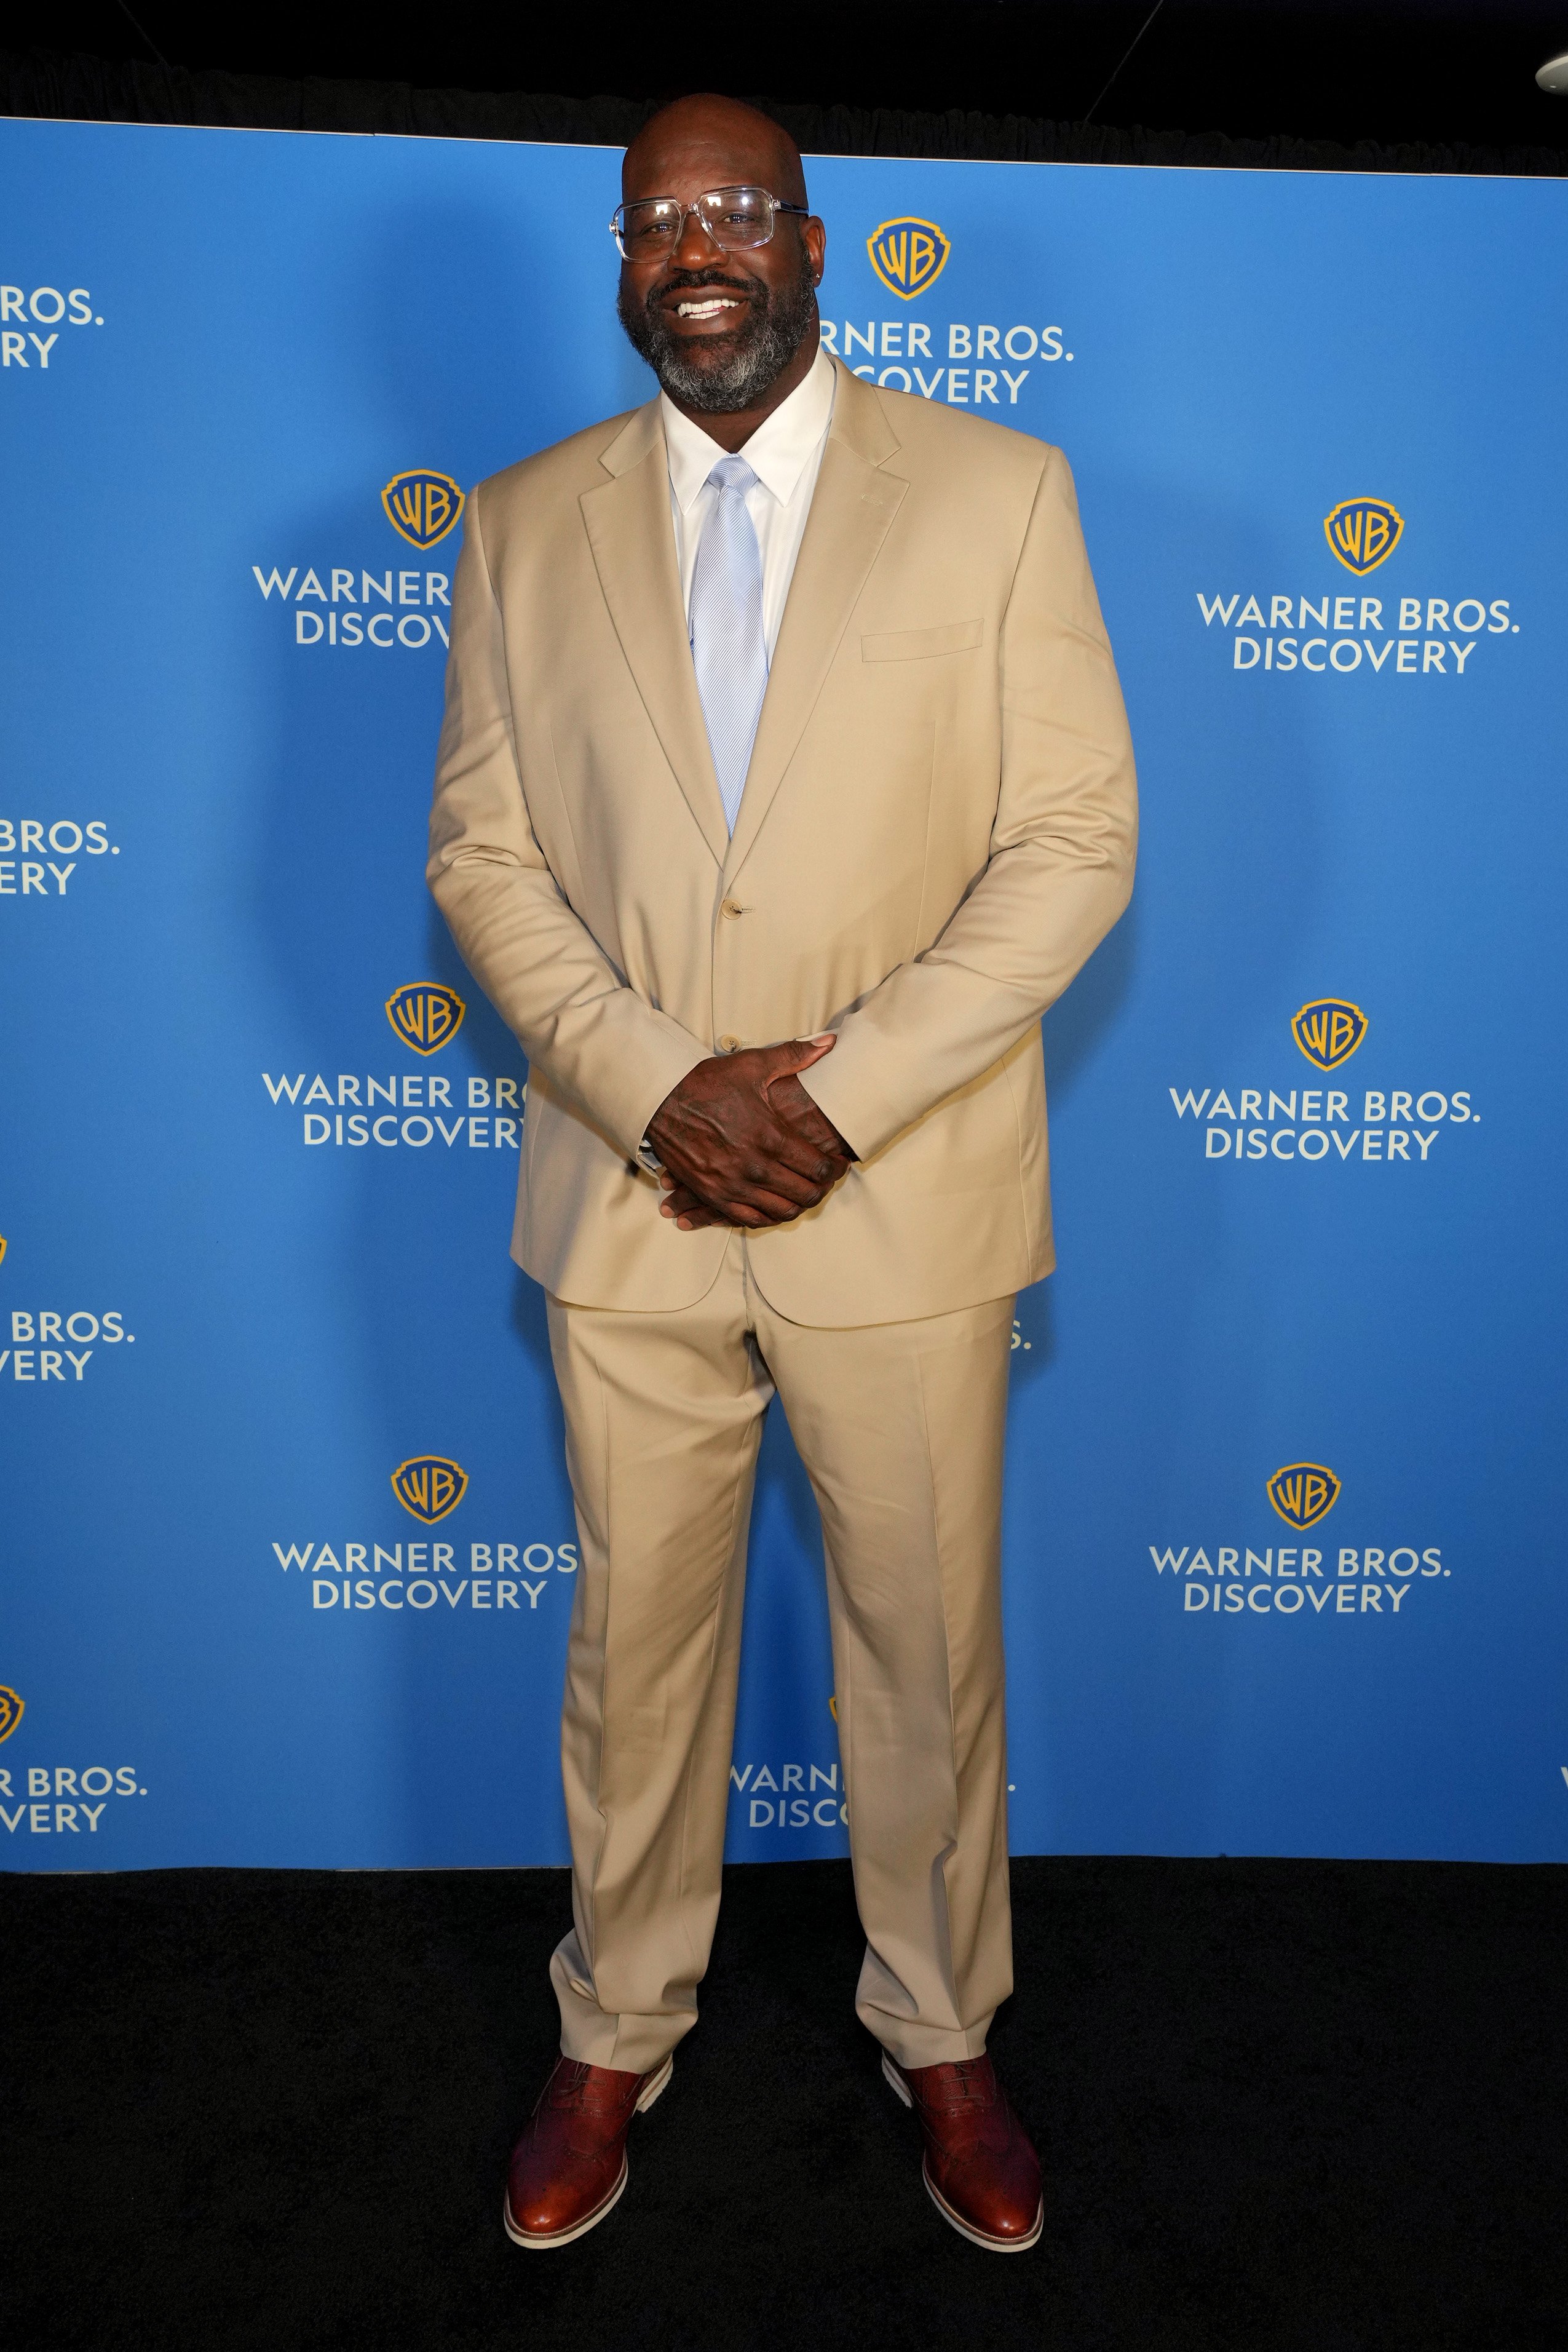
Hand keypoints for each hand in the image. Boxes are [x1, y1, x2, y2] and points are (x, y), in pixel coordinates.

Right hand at [648, 1035, 853, 1231]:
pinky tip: (775, 1204)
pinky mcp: (714, 1195)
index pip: (818, 1167)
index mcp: (769, 1136)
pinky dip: (768, 1215)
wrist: (659, 1101)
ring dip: (798, 1204)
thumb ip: (794, 1056)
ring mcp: (732, 1185)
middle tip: (826, 1179)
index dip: (835, 1168)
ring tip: (803, 1191)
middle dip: (822, 1188)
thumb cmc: (706, 1082)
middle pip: (805, 1193)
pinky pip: (750, 1219)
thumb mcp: (751, 1065)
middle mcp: (754, 1166)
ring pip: (781, 1211)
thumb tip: (830, 1042)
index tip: (838, 1162)